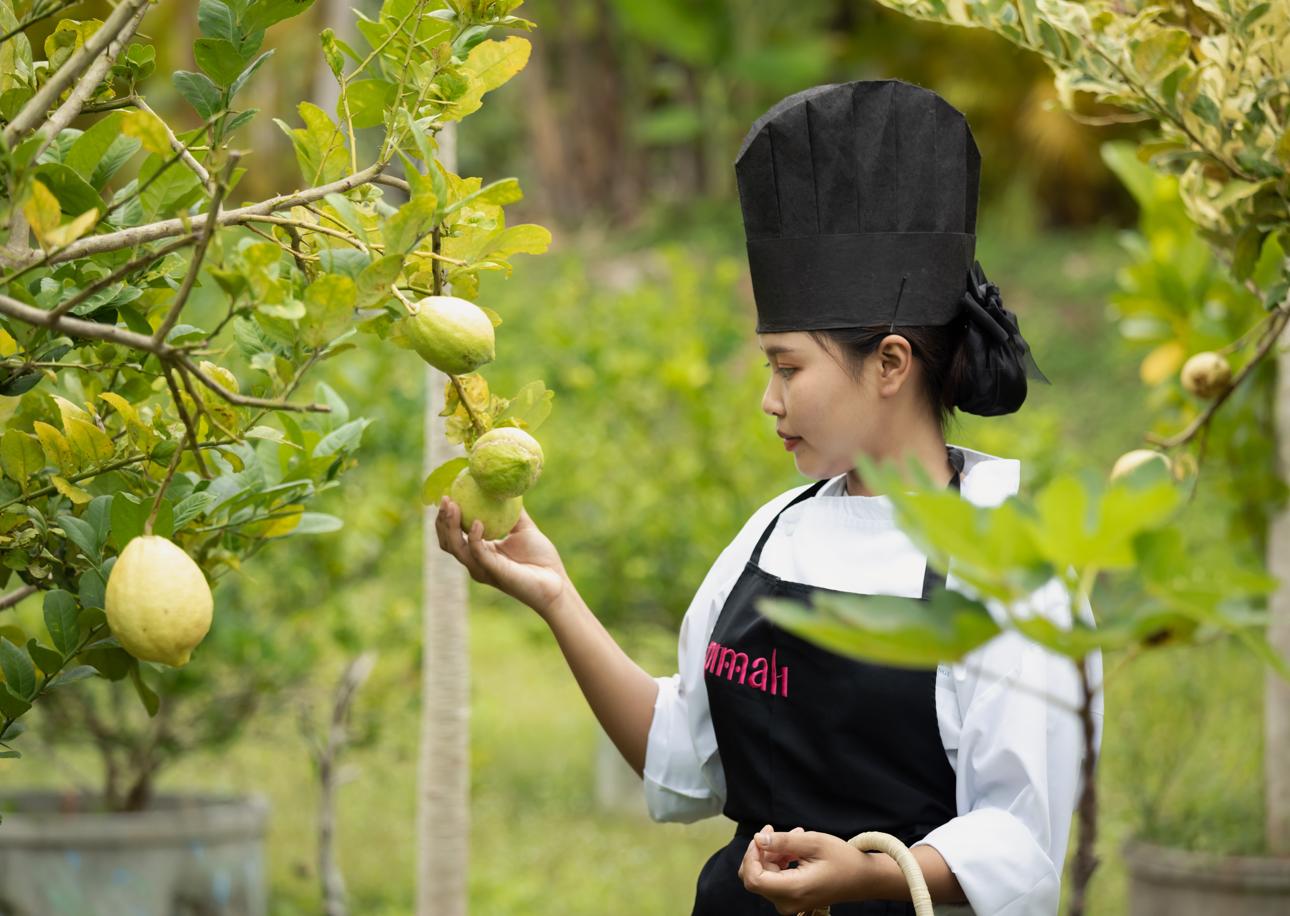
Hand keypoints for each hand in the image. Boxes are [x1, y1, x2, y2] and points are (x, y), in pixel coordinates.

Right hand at [434, 495, 570, 616]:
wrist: (557, 581)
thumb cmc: (541, 558)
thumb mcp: (524, 528)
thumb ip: (513, 511)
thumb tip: (504, 488)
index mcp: (480, 553)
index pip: (454, 536)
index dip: (446, 518)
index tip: (447, 495)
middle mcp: (476, 563)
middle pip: (448, 543)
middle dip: (442, 521)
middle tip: (445, 499)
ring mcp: (483, 569)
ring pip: (457, 548)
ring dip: (451, 526)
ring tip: (452, 506)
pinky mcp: (494, 572)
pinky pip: (478, 554)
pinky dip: (474, 538)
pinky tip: (477, 522)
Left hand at [738, 825, 875, 914]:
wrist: (863, 879)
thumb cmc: (842, 859)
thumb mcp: (813, 842)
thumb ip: (783, 841)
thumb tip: (757, 840)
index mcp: (793, 890)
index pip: (753, 878)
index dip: (751, 855)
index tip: (761, 836)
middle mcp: (787, 903)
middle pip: (756, 877)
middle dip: (762, 852)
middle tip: (775, 830)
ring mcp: (789, 904)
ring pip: (764, 876)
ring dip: (772, 854)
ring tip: (793, 837)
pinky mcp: (791, 900)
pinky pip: (774, 880)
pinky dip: (779, 862)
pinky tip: (794, 849)